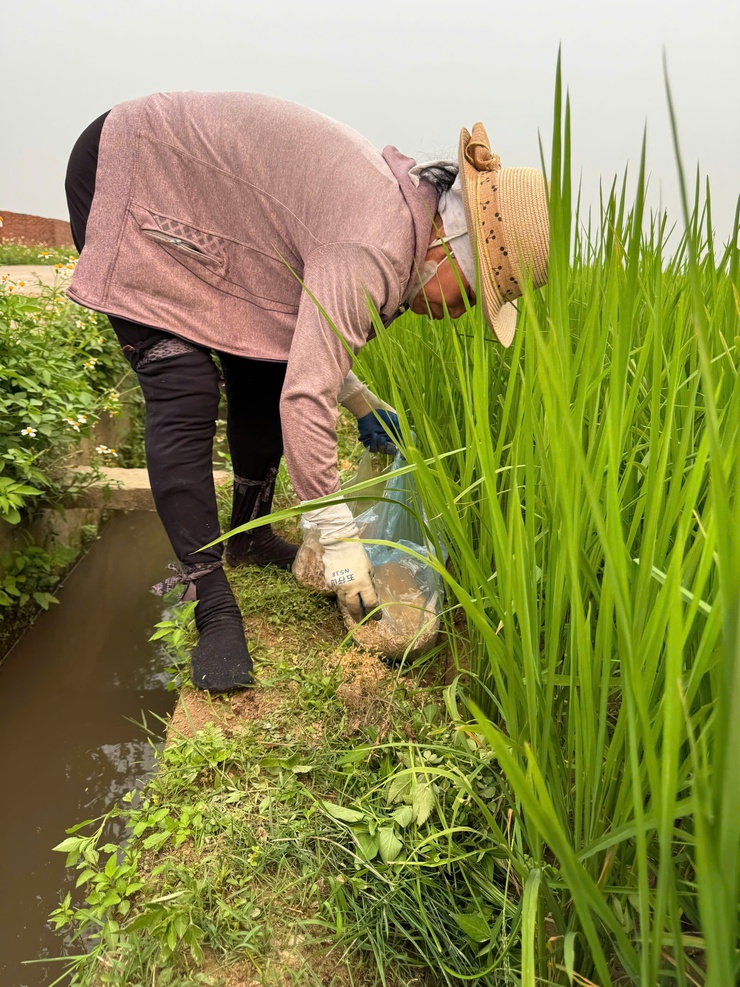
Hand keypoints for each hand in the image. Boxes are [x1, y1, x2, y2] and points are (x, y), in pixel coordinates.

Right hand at [302, 502, 379, 620]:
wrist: (339, 544)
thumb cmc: (357, 554)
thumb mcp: (369, 568)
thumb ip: (370, 582)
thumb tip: (372, 595)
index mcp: (363, 583)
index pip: (370, 603)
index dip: (374, 612)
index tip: (377, 617)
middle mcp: (350, 587)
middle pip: (354, 608)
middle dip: (359, 616)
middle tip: (362, 622)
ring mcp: (338, 586)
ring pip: (344, 602)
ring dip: (349, 608)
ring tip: (354, 612)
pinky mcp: (330, 582)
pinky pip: (337, 593)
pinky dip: (342, 596)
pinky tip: (346, 596)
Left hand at [357, 409, 400, 454]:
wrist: (369, 407)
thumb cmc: (384, 412)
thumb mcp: (396, 420)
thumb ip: (401, 431)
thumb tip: (406, 442)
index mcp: (393, 435)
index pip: (397, 446)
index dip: (398, 449)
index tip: (398, 449)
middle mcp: (386, 439)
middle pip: (389, 451)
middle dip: (389, 450)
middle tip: (388, 445)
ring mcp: (377, 441)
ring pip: (381, 450)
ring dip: (381, 445)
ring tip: (379, 436)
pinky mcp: (368, 441)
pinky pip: (372, 449)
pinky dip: (373, 444)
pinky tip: (374, 434)